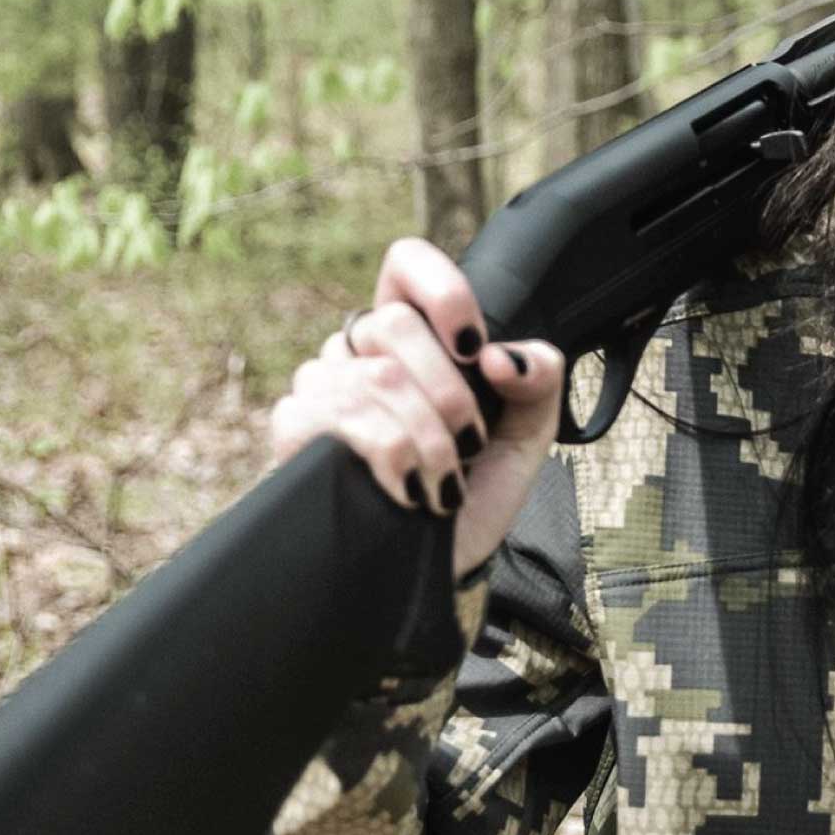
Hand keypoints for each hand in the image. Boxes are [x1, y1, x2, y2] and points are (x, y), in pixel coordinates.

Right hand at [269, 237, 565, 579]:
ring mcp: (320, 390)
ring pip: (375, 376)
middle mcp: (358, 352)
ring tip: (443, 484)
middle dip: (449, 393)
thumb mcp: (527, 436)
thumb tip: (499, 356)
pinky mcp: (295, 433)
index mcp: (413, 338)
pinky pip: (339, 417)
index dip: (441, 289)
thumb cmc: (472, 495)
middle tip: (469, 443)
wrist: (438, 570)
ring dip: (429, 439)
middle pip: (394, 323)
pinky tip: (404, 491)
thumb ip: (539, 379)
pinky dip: (390, 457)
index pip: (406, 264)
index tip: (473, 345)